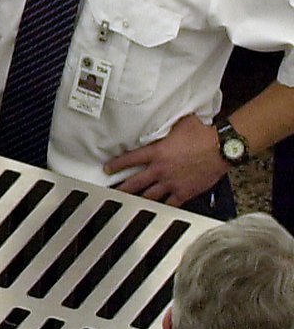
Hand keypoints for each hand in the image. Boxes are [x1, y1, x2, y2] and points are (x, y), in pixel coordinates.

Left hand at [103, 112, 224, 204]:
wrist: (222, 148)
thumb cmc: (202, 133)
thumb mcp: (178, 124)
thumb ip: (165, 126)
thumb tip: (160, 117)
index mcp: (157, 152)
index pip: (130, 159)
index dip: (117, 165)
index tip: (107, 169)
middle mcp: (161, 169)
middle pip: (135, 182)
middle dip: (122, 188)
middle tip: (112, 192)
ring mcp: (172, 183)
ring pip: (150, 195)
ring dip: (139, 199)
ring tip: (130, 204)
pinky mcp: (185, 192)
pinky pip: (171, 204)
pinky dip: (163, 207)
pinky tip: (157, 211)